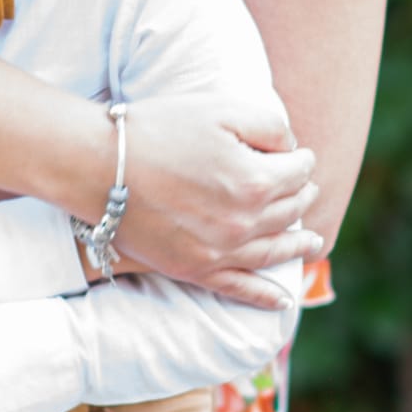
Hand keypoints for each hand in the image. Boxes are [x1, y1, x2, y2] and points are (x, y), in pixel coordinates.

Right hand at [115, 93, 322, 304]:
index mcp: (257, 182)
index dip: (300, 158)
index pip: (299, 171)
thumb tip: (292, 150)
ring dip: (299, 245)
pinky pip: (239, 288)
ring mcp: (220, 252)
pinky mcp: (194, 269)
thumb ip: (270, 127)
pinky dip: (265, 296)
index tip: (295, 152)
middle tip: (303, 186)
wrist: (99, 165)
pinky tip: (283, 301)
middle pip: (291, 210)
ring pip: (275, 251)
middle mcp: (245, 223)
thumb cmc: (159, 130)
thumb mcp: (223, 110)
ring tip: (313, 242)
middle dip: (301, 195)